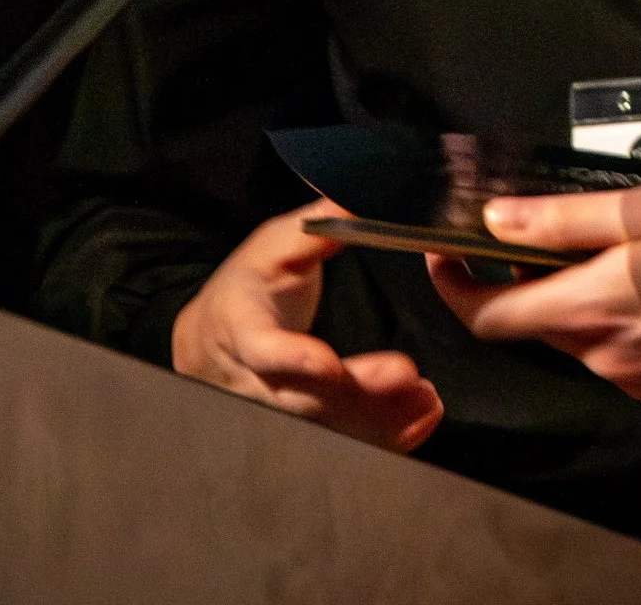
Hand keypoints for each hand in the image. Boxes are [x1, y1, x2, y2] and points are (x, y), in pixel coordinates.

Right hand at [170, 199, 444, 450]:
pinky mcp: (307, 425)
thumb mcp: (272, 246)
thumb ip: (315, 227)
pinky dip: (386, 435)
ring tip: (427, 401)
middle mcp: (260, 382)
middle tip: (408, 376)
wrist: (212, 339)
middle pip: (308, 398)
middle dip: (360, 393)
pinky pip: (346, 439)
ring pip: (330, 426)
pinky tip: (420, 421)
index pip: (267, 351)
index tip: (328, 364)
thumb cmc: (245, 285)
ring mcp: (283, 411)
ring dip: (382, 419)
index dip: (296, 360)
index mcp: (245, 331)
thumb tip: (358, 199)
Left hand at [427, 183, 640, 398]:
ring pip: (576, 335)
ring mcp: (640, 377)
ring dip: (571, 294)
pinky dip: (611, 313)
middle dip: (520, 279)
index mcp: (594, 310)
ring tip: (611, 241)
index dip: (455, 286)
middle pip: (533, 324)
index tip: (444, 250)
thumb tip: (496, 222)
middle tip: (536, 227)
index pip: (490, 319)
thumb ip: (566, 220)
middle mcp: (607, 356)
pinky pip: (617, 349)